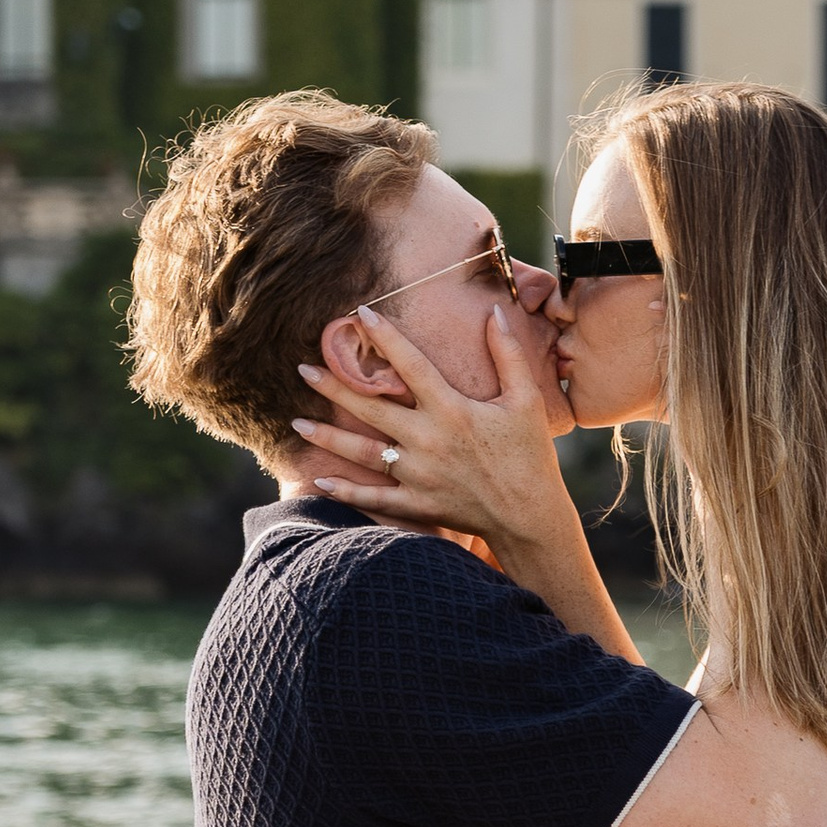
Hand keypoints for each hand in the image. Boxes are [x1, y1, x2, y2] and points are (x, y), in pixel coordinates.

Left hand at [298, 300, 581, 567]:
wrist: (529, 515)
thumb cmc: (529, 455)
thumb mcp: (525, 400)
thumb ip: (508, 354)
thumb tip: (493, 311)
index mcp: (452, 410)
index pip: (411, 364)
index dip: (385, 336)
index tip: (360, 314)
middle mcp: (428, 440)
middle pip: (371, 408)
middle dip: (335, 386)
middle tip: (303, 369)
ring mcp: (418, 474)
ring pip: (362, 452)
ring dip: (327, 436)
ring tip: (297, 421)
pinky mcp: (416, 504)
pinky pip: (373, 496)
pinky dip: (345, 490)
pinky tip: (319, 479)